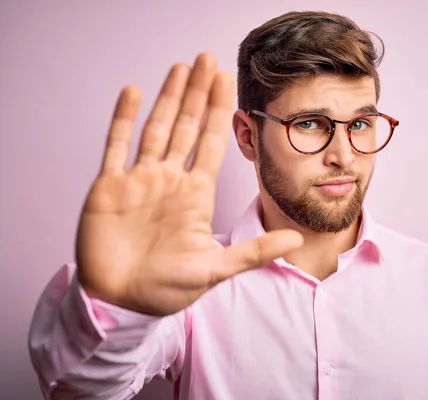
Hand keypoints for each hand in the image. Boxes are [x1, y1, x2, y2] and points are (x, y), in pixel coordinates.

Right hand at [75, 54, 302, 315]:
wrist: (121, 302)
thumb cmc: (166, 289)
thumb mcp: (215, 270)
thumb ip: (254, 253)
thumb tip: (296, 241)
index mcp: (195, 194)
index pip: (211, 143)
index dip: (220, 112)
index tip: (228, 83)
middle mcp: (169, 180)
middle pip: (187, 127)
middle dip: (198, 93)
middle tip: (207, 59)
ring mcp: (139, 180)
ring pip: (156, 128)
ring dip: (168, 98)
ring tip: (180, 68)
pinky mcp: (109, 186)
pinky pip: (115, 145)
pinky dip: (122, 119)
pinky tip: (134, 92)